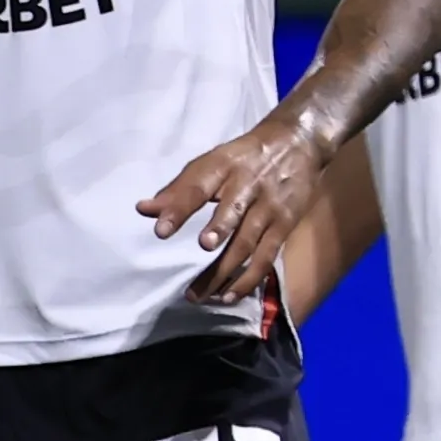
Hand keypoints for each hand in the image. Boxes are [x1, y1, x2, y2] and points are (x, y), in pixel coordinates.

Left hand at [138, 104, 323, 304]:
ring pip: (248, 242)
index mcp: (223, 168)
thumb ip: (178, 189)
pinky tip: (228, 296)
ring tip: (199, 294)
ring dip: (225, 270)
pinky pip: (266, 257)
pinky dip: (248, 278)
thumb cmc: (243, 159)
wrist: (298, 144)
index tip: (161, 231)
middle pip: (233, 211)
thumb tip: (143, 209)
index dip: (180, 208)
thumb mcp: (211, 162)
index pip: (199, 187)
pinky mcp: (285, 226)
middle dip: (219, 229)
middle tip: (203, 247)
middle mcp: (248, 187)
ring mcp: (269, 208)